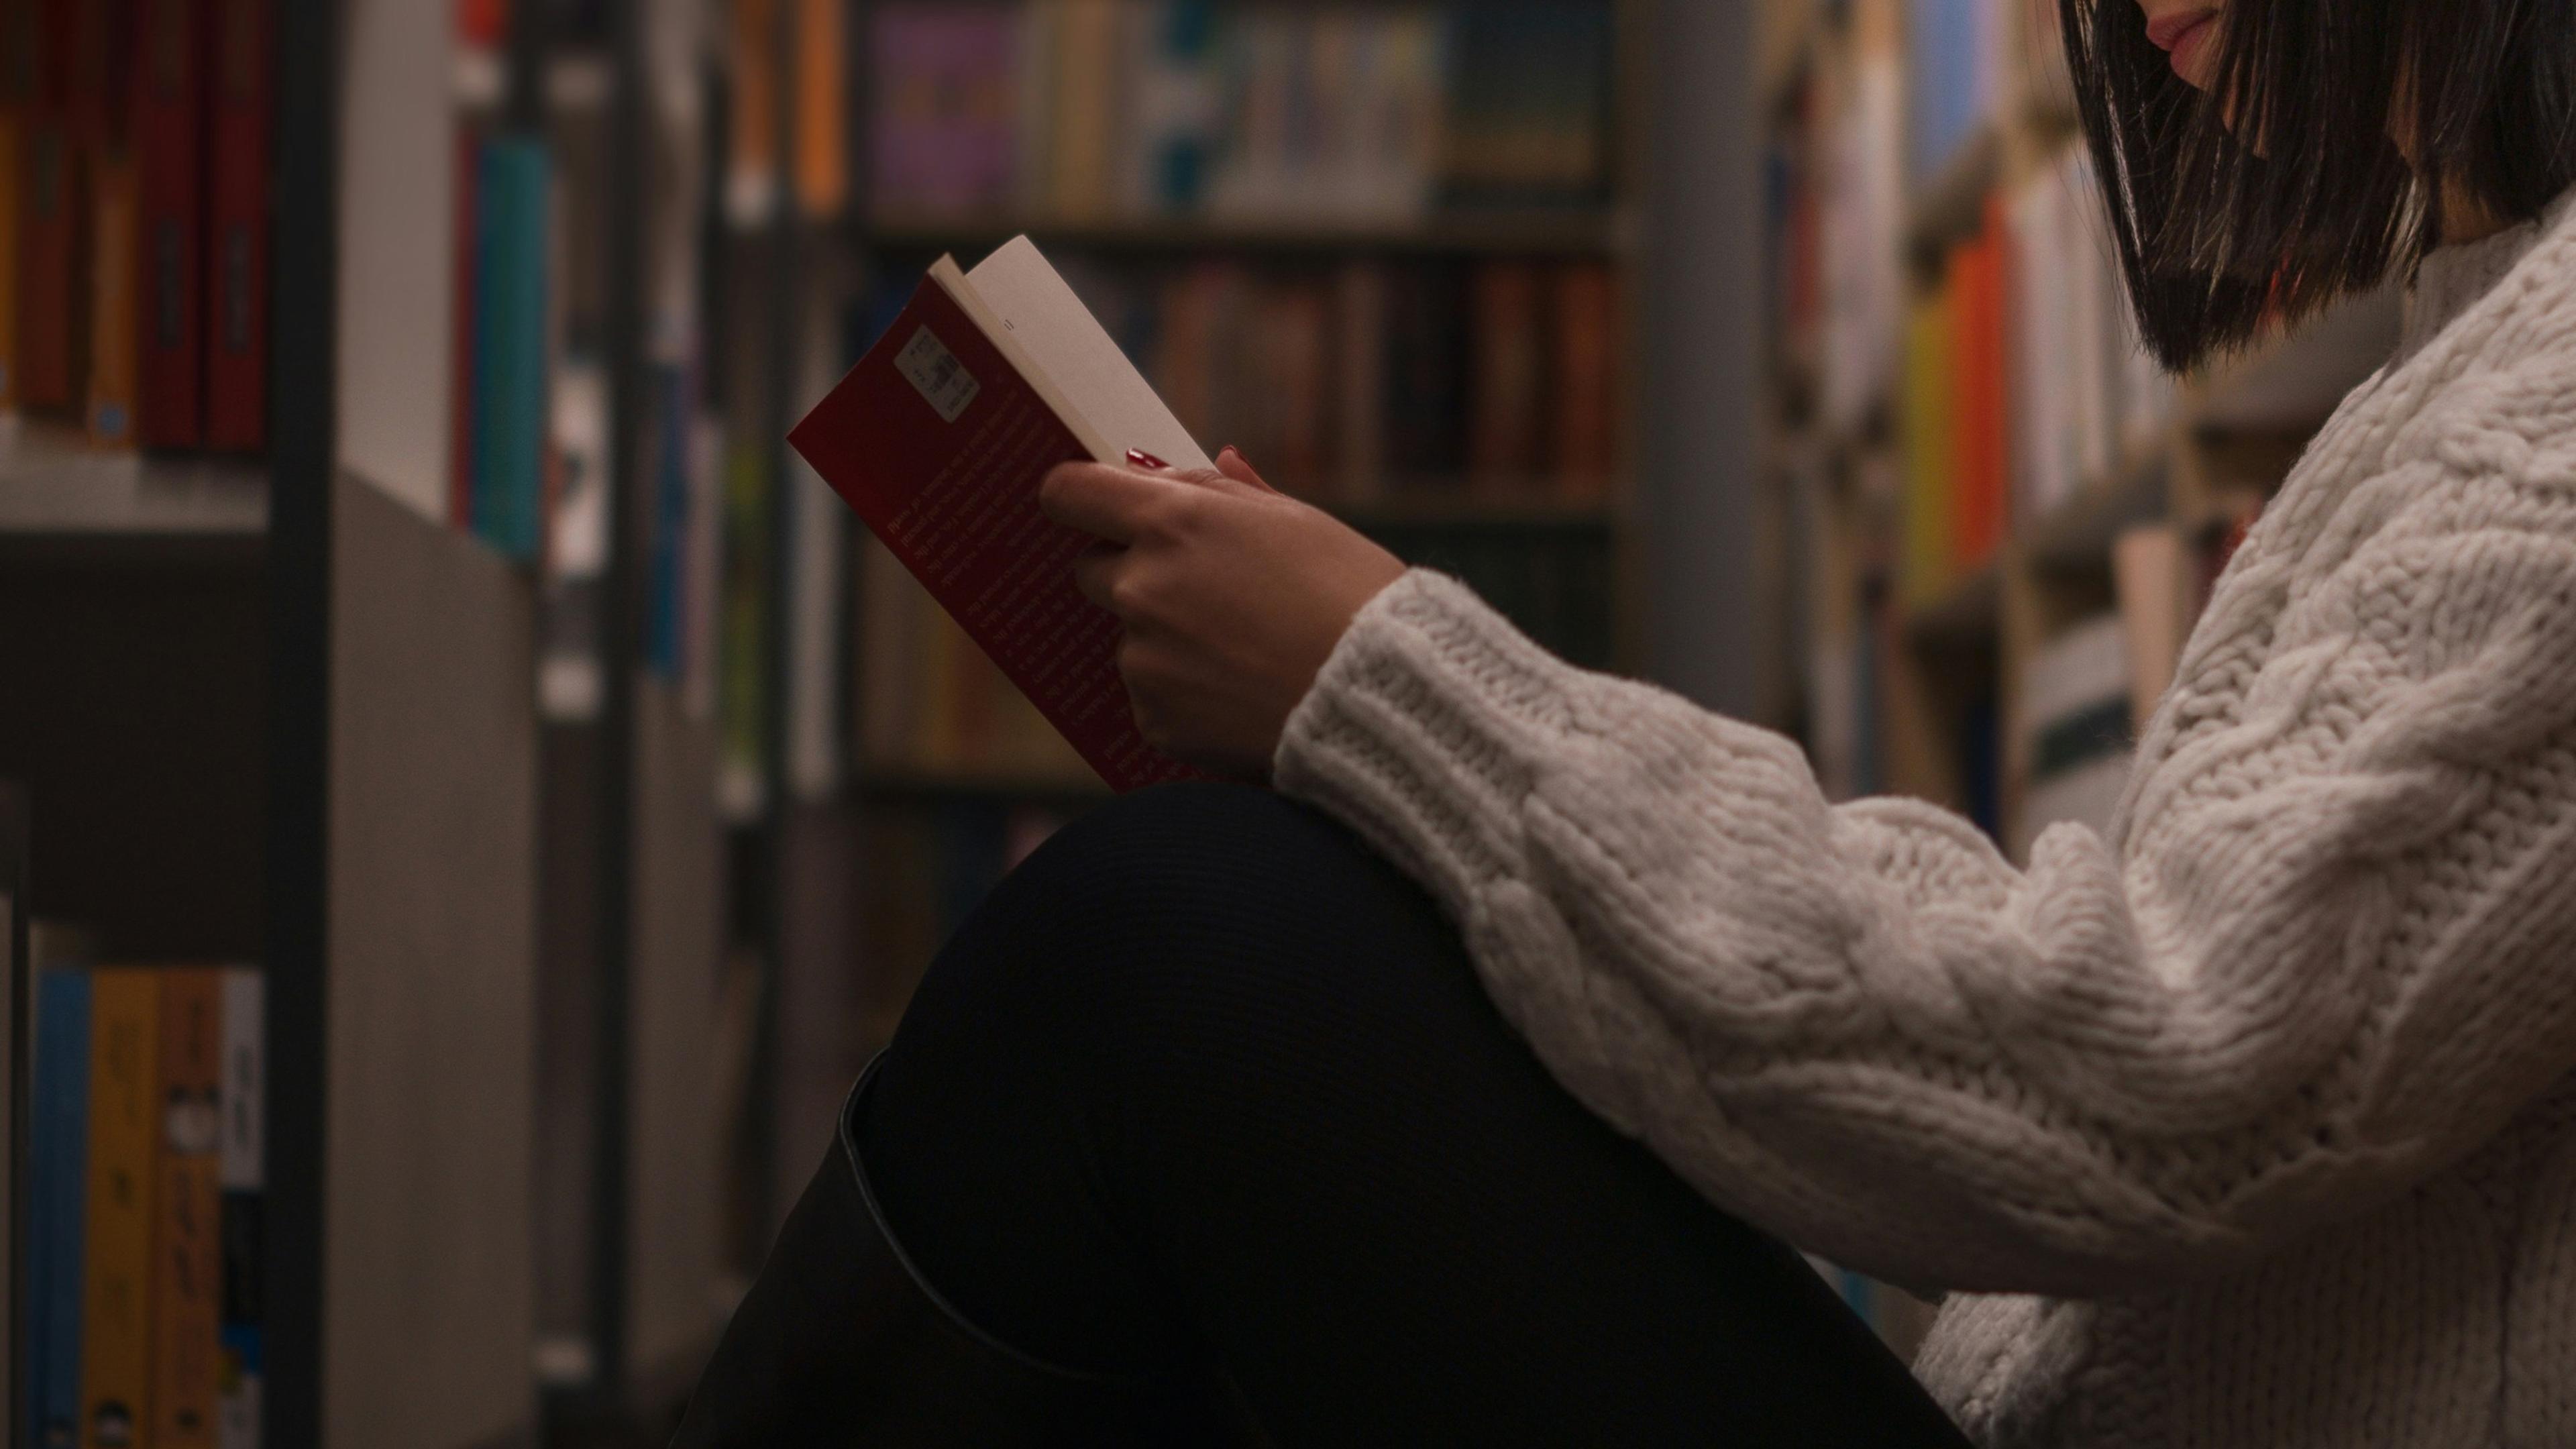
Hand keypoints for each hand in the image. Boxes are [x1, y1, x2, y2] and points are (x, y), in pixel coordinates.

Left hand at [1041, 448, 1407, 779]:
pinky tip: (1243, 695)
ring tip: (1245, 653)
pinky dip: (1185, 696)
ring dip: (1166, 641)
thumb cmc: (1353, 596)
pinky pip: (1151, 697)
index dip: (1076, 498)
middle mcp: (1141, 587)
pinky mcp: (1154, 719)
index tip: (1090, 508)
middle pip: (1092, 570)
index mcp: (1172, 522)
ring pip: (1130, 639)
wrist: (1381, 698)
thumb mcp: (1301, 522)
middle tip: (1205, 591)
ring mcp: (1142, 659)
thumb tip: (1211, 462)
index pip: (1069, 493)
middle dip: (1132, 573)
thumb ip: (1231, 493)